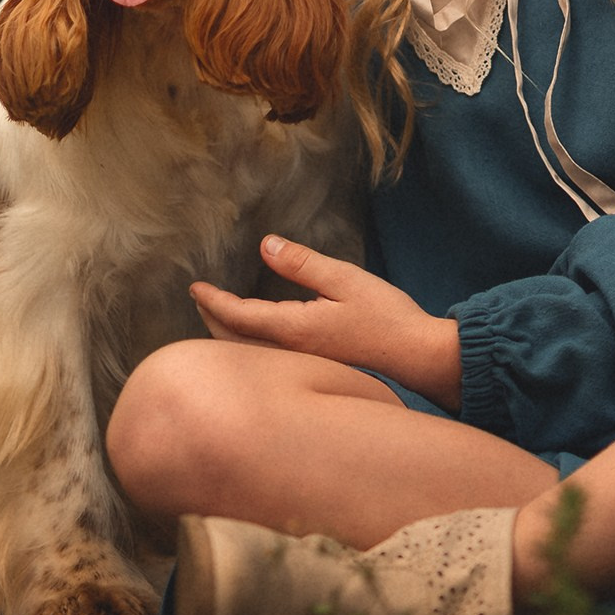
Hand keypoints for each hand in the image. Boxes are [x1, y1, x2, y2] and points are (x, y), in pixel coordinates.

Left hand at [190, 237, 462, 412]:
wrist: (419, 359)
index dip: (212, 301)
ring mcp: (302, 366)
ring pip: (249, 355)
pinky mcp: (315, 369)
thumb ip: (302, 264)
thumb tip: (265, 246)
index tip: (195, 287)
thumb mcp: (344, 279)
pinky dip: (247, 346)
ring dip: (227, 336)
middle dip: (211, 320)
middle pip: (234, 342)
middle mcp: (291, 354)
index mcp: (293, 330)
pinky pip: (266, 361)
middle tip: (199, 299)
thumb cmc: (387, 318)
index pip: (237, 316)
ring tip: (217, 316)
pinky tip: (255, 337)